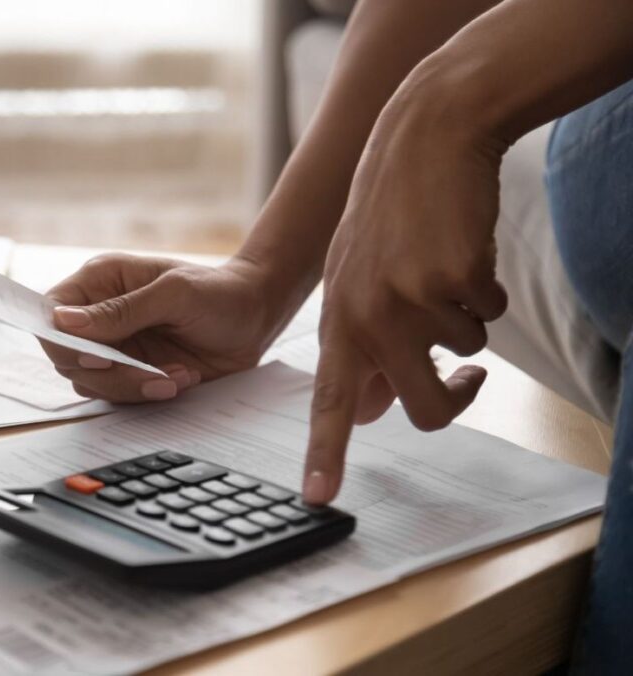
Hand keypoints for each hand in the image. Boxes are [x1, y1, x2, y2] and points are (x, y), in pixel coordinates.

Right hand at [42, 253, 284, 401]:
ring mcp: (114, 347)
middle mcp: (99, 316)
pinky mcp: (131, 373)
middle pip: (66, 356)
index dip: (62, 342)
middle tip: (149, 373)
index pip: (51, 313)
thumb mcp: (174, 293)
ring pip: (90, 383)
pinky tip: (182, 378)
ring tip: (177, 375)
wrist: (256, 319)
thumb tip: (64, 322)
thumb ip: (121, 310)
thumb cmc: (218, 293)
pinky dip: (149, 394)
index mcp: (100, 282)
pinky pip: (119, 396)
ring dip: (133, 387)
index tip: (96, 358)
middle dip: (108, 374)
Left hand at [303, 104, 507, 504]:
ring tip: (441, 267)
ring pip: (466, 355)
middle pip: (424, 410)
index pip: (329, 401)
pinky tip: (460, 248)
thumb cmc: (390, 216)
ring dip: (467, 322)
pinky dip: (486, 291)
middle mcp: (367, 317)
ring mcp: (410, 298)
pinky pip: (490, 315)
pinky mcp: (455, 278)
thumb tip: (376, 410)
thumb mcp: (357, 280)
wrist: (422, 138)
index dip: (325, 452)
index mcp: (338, 321)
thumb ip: (364, 345)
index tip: (317, 497)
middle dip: (455, 400)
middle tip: (468, 377)